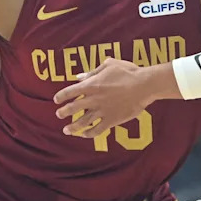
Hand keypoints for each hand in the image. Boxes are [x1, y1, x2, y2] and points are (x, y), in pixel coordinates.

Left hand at [53, 59, 179, 138]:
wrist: (144, 85)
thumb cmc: (128, 72)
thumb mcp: (109, 65)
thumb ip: (92, 72)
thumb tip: (79, 77)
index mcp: (91, 84)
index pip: (69, 92)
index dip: (60, 96)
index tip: (56, 100)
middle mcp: (93, 99)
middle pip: (73, 108)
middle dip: (63, 112)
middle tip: (58, 114)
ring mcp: (102, 111)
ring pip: (82, 122)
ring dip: (72, 127)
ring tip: (66, 130)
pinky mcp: (111, 120)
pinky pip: (97, 130)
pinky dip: (89, 134)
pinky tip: (85, 135)